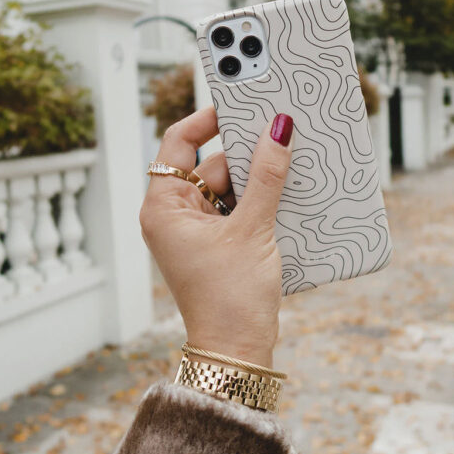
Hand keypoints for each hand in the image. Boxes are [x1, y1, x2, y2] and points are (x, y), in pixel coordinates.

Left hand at [139, 106, 293, 367]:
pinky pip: (238, 208)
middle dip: (246, 154)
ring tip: (288, 165)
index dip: (206, 119)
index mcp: (165, 207)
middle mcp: (176, 215)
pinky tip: (285, 194)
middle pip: (211, 165)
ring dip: (258, 179)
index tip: (237, 104)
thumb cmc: (231, 297)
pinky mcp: (218, 243)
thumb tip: (278, 130)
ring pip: (229, 187)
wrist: (237, 350)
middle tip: (279, 135)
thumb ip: (266, 177)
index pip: (177, 143)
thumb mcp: (252, 229)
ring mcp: (197, 230)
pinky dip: (259, 200)